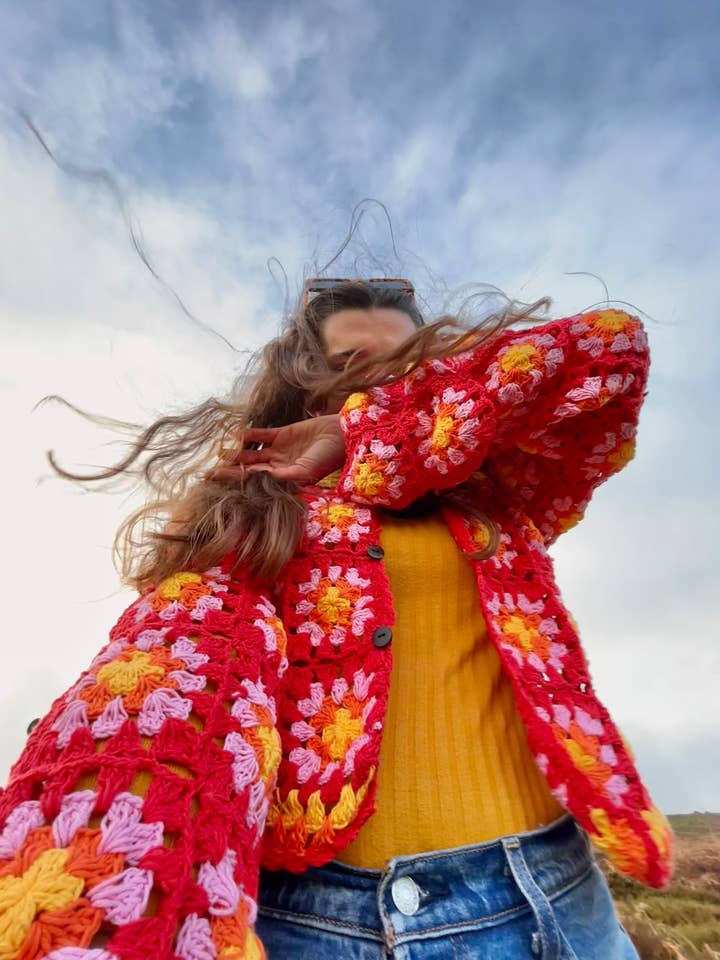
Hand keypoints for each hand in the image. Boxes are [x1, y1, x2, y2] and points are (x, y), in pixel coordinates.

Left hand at [205, 414, 345, 484]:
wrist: (343, 435)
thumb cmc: (328, 457)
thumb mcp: (307, 470)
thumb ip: (286, 475)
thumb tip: (264, 479)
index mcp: (283, 479)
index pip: (255, 481)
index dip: (237, 481)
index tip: (218, 483)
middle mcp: (279, 466)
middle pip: (250, 468)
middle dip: (231, 470)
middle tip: (209, 472)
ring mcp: (280, 450)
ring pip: (253, 453)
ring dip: (237, 453)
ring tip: (218, 452)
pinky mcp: (283, 433)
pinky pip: (262, 434)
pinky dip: (249, 434)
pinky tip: (234, 434)